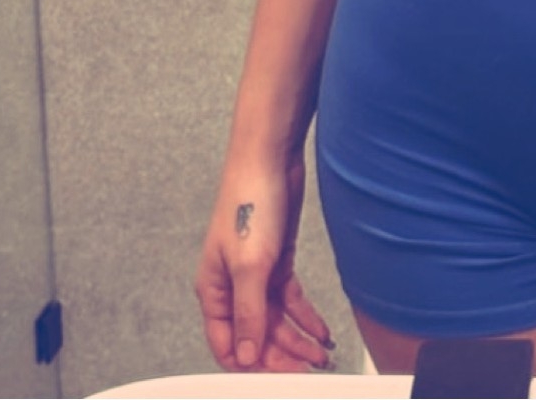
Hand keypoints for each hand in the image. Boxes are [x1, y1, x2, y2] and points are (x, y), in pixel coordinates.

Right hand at [195, 154, 334, 373]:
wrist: (270, 158)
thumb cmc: (250, 203)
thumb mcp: (250, 266)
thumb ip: (249, 314)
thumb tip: (247, 355)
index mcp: (213, 291)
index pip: (228, 345)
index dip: (252, 365)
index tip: (280, 379)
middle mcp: (232, 287)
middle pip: (256, 335)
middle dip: (282, 356)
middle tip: (310, 370)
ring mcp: (256, 274)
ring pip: (276, 320)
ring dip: (298, 340)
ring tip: (322, 356)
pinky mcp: (277, 260)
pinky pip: (290, 300)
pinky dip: (306, 317)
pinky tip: (322, 332)